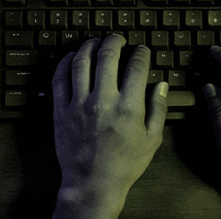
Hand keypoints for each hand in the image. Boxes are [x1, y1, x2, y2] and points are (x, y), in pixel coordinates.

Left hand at [52, 36, 168, 218]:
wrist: (92, 183)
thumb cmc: (124, 164)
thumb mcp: (151, 139)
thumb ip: (158, 109)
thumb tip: (161, 84)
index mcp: (128, 108)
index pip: (136, 67)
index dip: (141, 53)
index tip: (142, 50)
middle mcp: (103, 101)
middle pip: (107, 56)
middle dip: (114, 41)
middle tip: (118, 38)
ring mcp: (78, 104)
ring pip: (81, 62)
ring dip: (89, 46)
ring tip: (95, 41)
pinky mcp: (60, 110)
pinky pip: (59, 78)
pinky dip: (65, 62)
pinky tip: (71, 57)